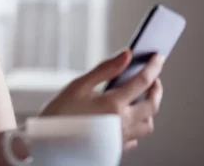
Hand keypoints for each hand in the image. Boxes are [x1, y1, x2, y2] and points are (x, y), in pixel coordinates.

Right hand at [38, 50, 164, 151]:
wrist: (46, 144)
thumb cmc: (58, 113)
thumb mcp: (78, 85)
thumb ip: (105, 69)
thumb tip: (126, 55)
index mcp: (113, 105)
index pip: (143, 81)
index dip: (153, 66)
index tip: (157, 57)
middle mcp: (122, 123)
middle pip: (152, 105)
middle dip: (156, 89)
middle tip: (154, 78)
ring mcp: (120, 138)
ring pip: (147, 125)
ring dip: (149, 110)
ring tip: (140, 99)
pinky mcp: (115, 148)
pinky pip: (134, 139)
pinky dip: (135, 127)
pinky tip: (125, 119)